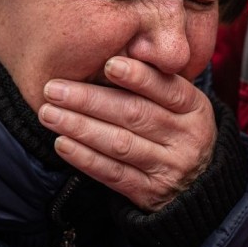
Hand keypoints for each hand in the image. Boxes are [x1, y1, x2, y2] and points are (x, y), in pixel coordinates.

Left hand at [38, 57, 215, 210]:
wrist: (198, 188)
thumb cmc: (177, 132)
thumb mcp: (181, 107)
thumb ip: (154, 83)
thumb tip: (114, 54)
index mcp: (195, 109)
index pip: (167, 89)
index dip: (138, 77)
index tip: (108, 65)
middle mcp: (186, 138)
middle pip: (135, 114)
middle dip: (90, 100)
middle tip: (54, 88)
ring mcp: (169, 167)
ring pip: (120, 144)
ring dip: (80, 127)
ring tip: (49, 113)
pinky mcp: (149, 193)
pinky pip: (114, 174)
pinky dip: (85, 158)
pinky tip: (62, 143)